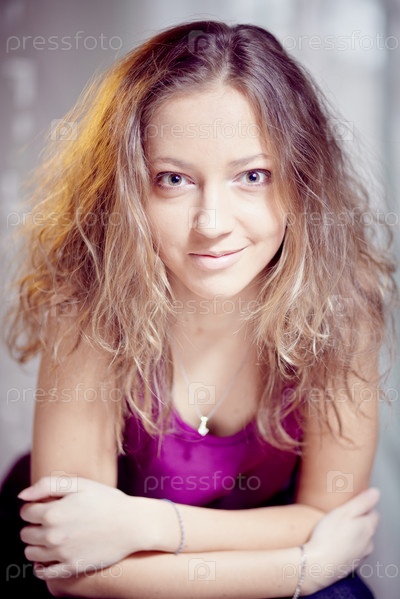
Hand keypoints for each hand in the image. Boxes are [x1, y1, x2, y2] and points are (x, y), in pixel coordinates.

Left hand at [18, 476, 151, 578]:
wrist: (133, 524)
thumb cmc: (107, 501)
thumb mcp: (80, 484)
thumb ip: (47, 485)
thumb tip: (22, 495)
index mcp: (53, 512)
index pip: (26, 512)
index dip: (34, 507)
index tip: (46, 505)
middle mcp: (53, 535)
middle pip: (25, 533)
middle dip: (34, 526)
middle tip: (51, 520)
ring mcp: (62, 554)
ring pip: (31, 553)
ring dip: (36, 544)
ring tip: (52, 536)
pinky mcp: (71, 568)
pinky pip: (44, 573)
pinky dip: (42, 566)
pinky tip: (51, 556)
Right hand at [301, 487, 379, 593]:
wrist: (318, 565)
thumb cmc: (328, 536)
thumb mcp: (344, 512)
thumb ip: (361, 502)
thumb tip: (376, 492)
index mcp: (368, 528)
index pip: (373, 513)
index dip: (362, 506)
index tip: (350, 503)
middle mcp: (368, 543)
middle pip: (367, 527)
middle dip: (357, 520)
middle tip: (340, 515)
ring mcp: (359, 556)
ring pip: (359, 540)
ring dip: (351, 534)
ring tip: (335, 529)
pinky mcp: (349, 564)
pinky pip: (351, 550)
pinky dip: (345, 545)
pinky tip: (333, 543)